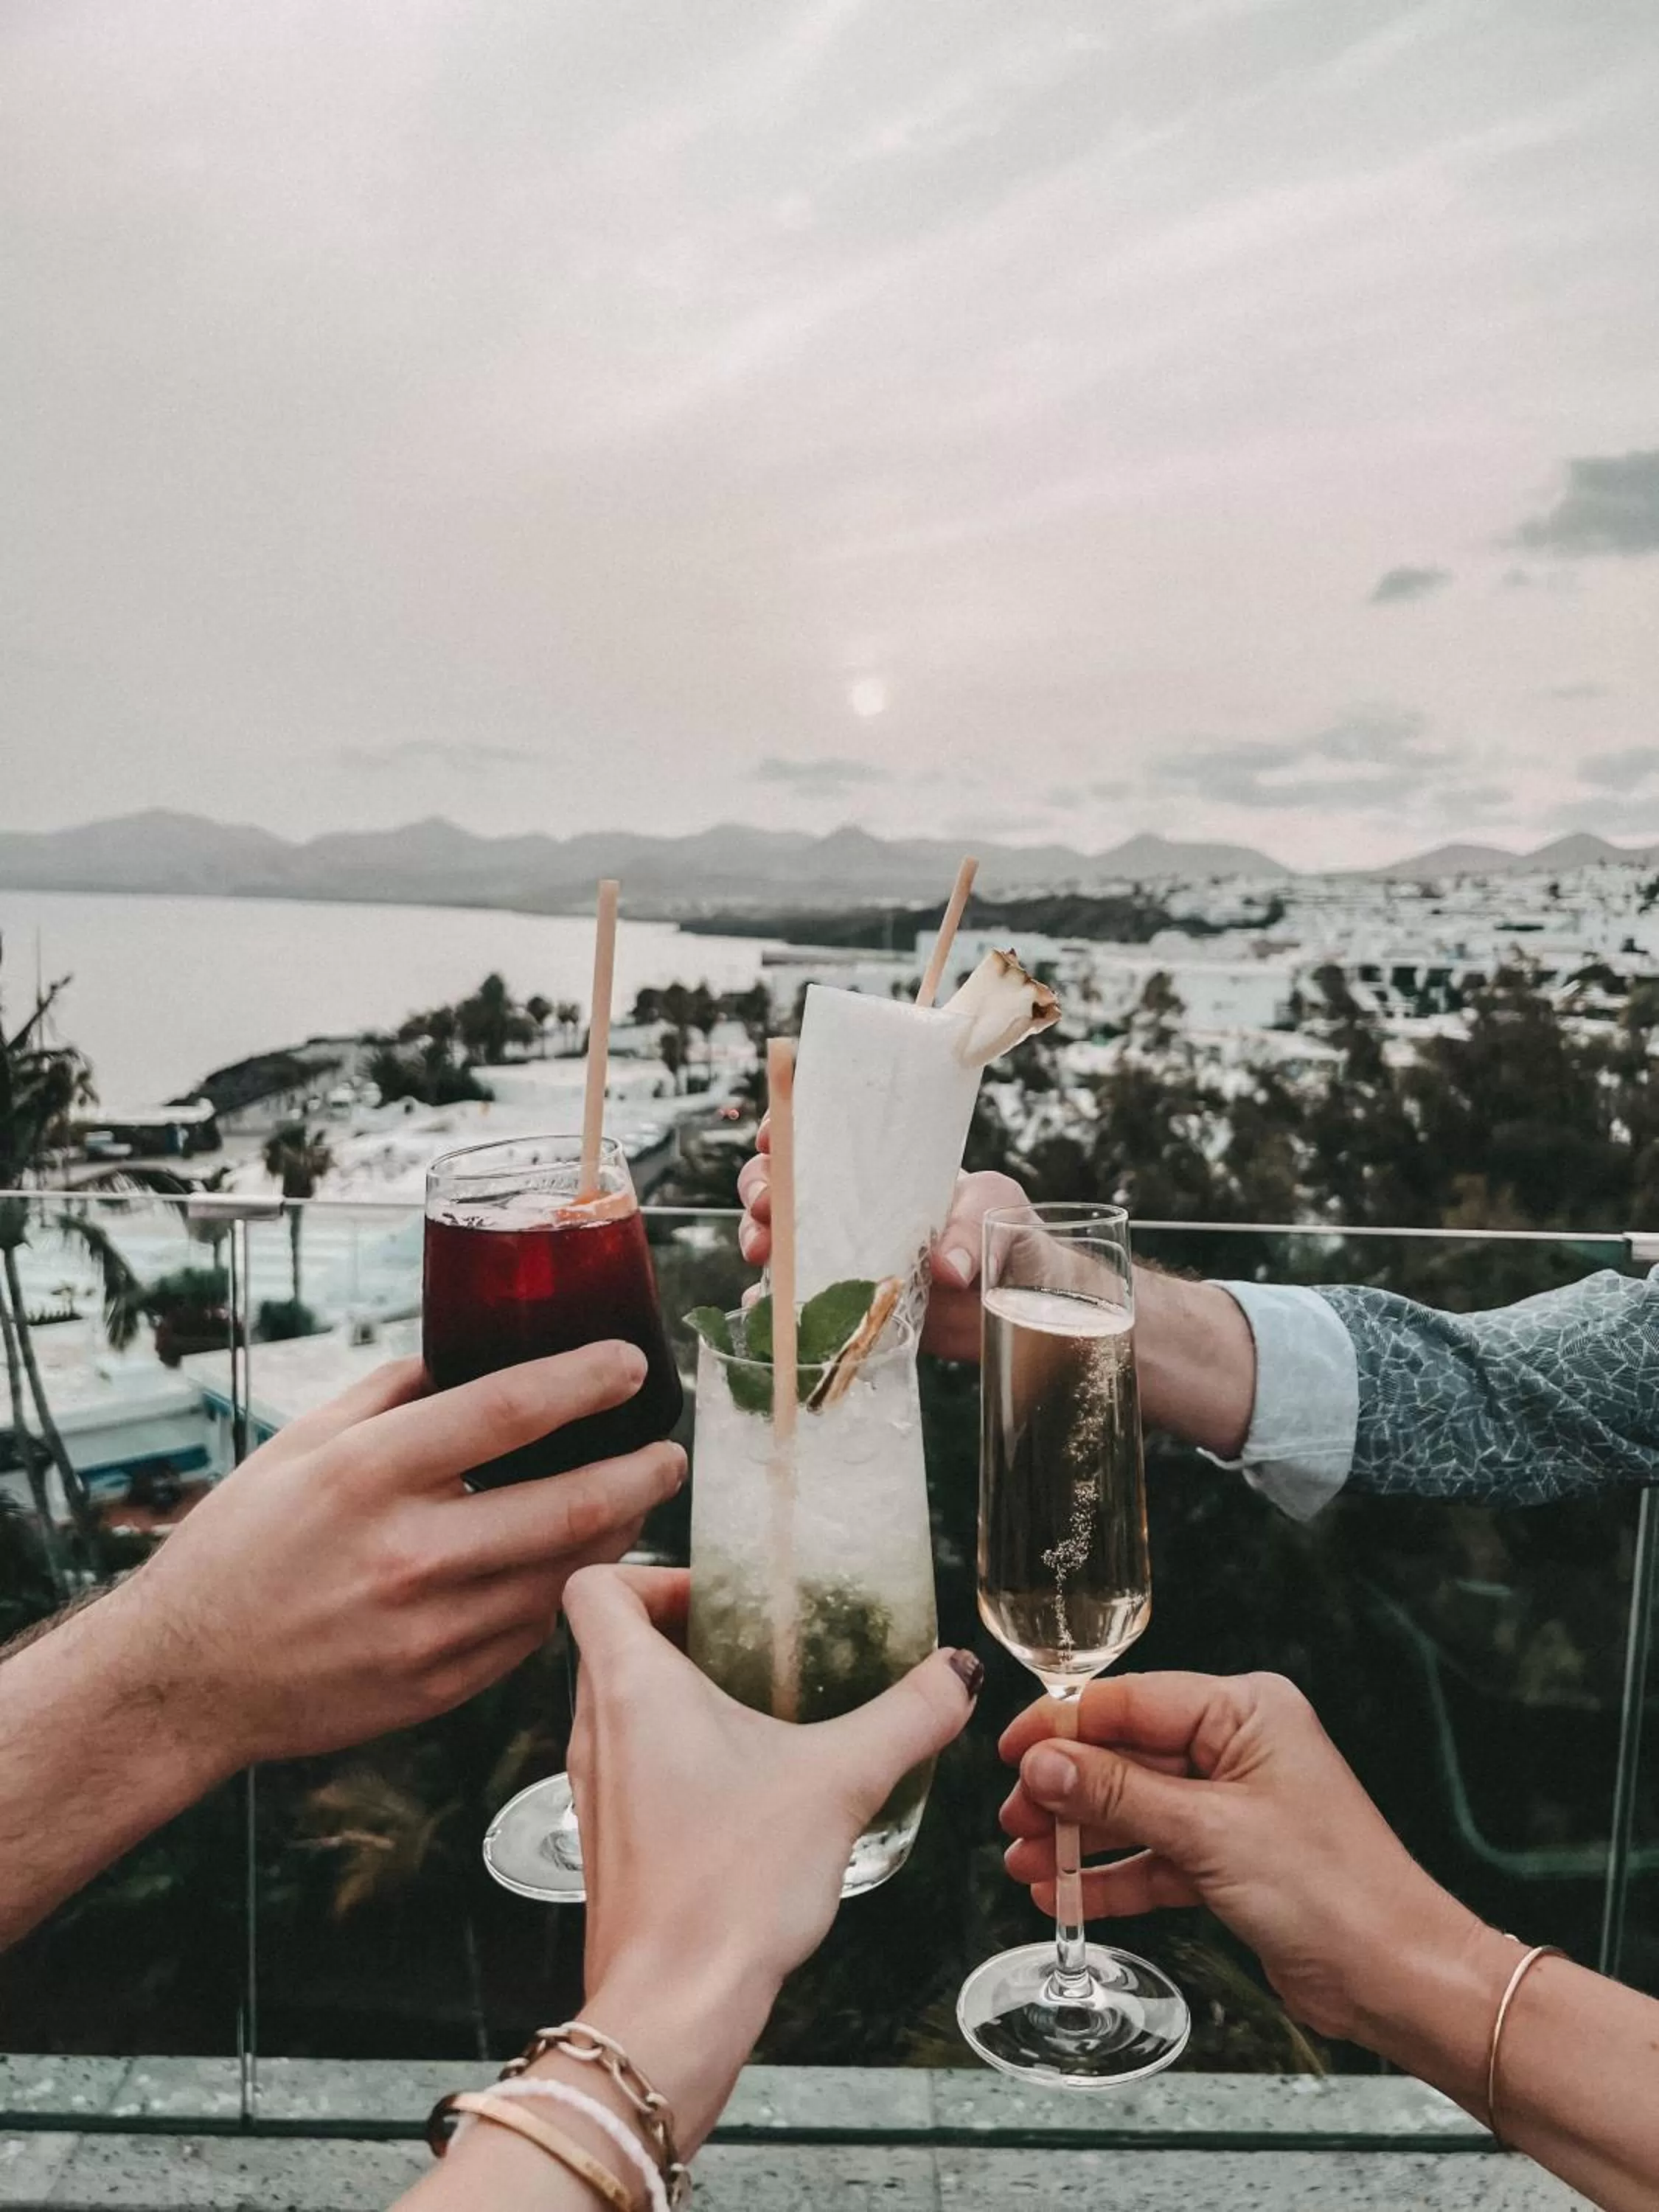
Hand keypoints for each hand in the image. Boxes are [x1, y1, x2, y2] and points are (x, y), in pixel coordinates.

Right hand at [100, 1345, 686, 1769]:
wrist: (187, 1678)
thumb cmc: (243, 1546)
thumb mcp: (301, 1444)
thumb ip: (395, 1393)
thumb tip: (475, 1350)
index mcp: (369, 1474)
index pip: (511, 1409)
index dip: (588, 1379)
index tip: (633, 1363)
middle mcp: (408, 1552)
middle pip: (572, 1503)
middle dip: (642, 1472)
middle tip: (667, 1451)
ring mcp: (431, 1629)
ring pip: (568, 1573)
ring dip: (616, 1533)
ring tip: (631, 1501)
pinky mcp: (443, 1687)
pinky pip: (535, 1630)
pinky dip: (563, 1590)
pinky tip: (569, 1563)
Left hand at [564, 1565, 979, 2146]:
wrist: (674, 2008)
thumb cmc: (729, 1887)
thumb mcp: (840, 1781)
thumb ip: (908, 1716)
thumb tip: (956, 1673)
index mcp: (629, 1686)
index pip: (594, 1586)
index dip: (651, 1572)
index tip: (719, 1596)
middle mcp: (595, 1730)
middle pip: (612, 1642)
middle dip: (684, 1632)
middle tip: (757, 1645)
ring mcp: (596, 1791)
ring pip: (622, 1708)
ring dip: (682, 1696)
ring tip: (762, 1713)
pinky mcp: (612, 1844)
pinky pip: (633, 1767)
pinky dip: (679, 1755)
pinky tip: (749, 1788)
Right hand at [737, 1121, 1023, 1361]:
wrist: (1023, 1299)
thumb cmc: (1010, 1233)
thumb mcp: (999, 1209)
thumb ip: (975, 1231)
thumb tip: (948, 1268)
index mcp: (883, 1172)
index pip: (821, 1137)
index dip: (786, 1131)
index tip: (773, 1137)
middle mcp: (853, 1210)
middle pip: (784, 1186)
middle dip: (760, 1188)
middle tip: (765, 1205)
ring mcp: (847, 1258)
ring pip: (780, 1240)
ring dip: (759, 1240)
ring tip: (762, 1252)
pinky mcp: (850, 1309)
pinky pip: (799, 1305)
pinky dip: (771, 1306)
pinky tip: (763, 1308)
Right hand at [999, 1670, 1485, 2044]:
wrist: (1398, 1979)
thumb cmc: (1333, 1892)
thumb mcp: (1209, 1833)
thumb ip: (1118, 1795)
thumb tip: (1042, 1763)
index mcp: (1245, 1711)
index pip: (1130, 1702)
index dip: (1063, 1726)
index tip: (1009, 1752)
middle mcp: (1238, 1748)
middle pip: (1126, 1757)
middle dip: (1065, 1793)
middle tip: (1012, 1821)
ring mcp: (1233, 1806)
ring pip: (1134, 1810)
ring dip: (1079, 1840)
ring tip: (1024, 1864)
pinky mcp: (1231, 1860)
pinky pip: (1154, 1856)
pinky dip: (1112, 1877)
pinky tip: (1064, 1894)